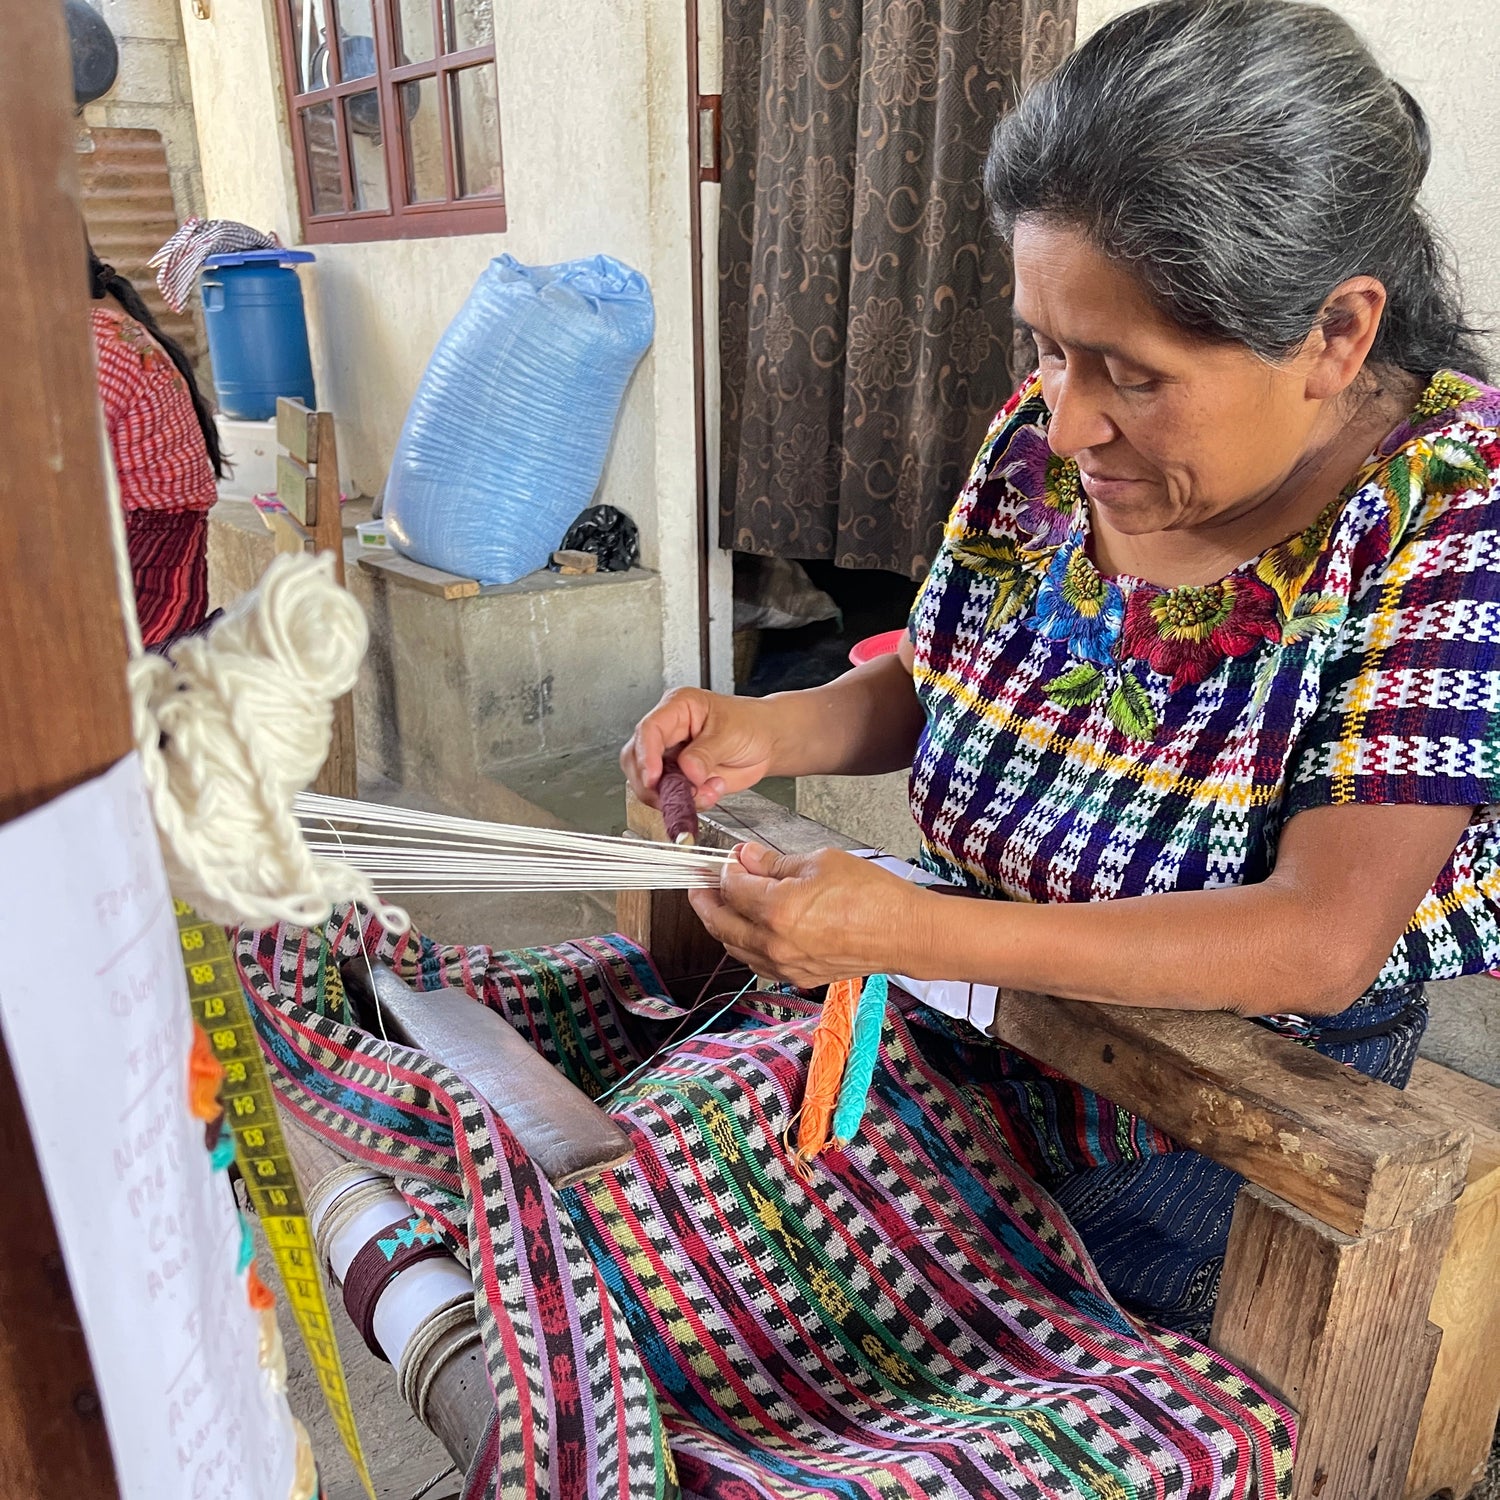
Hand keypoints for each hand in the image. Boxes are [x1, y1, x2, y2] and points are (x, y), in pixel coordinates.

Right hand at [620, 688, 781, 809]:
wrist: (767, 742)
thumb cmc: (750, 724)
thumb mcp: (730, 733)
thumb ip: (706, 753)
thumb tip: (687, 771)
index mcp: (677, 708)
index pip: (649, 730)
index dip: (646, 756)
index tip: (653, 778)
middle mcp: (668, 732)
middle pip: (637, 759)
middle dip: (653, 783)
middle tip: (674, 795)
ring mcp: (671, 757)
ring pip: (650, 783)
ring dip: (674, 796)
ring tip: (706, 791)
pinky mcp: (679, 778)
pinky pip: (671, 797)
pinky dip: (688, 803)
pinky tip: (710, 792)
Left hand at [689, 843, 928, 987]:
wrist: (905, 933)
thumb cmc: (871, 894)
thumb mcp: (820, 862)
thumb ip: (775, 863)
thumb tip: (747, 858)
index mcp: (777, 910)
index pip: (731, 887)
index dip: (726, 868)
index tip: (731, 857)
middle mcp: (774, 943)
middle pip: (721, 923)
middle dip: (707, 900)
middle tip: (701, 884)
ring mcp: (785, 965)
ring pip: (734, 947)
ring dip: (722, 925)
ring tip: (721, 905)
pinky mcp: (798, 976)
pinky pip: (756, 963)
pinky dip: (744, 945)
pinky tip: (747, 930)